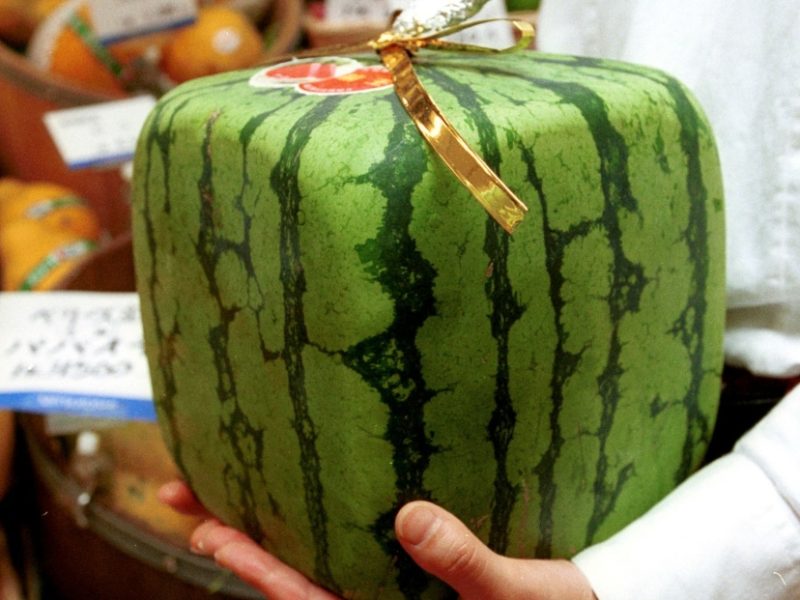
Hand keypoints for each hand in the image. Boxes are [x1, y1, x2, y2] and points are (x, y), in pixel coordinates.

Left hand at [159, 481, 595, 599]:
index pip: (307, 597)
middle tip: (188, 497)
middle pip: (294, 571)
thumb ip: (466, 565)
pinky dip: (324, 505)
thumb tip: (411, 520)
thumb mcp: (516, 595)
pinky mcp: (420, 555)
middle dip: (238, 536)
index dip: (254, 568)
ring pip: (319, 548)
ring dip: (272, 518)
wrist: (597, 599)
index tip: (207, 533)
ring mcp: (397, 576)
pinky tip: (309, 479)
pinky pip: (358, 531)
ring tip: (224, 486)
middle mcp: (384, 596)